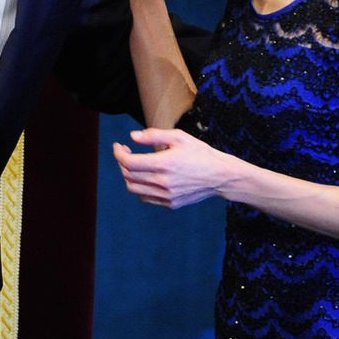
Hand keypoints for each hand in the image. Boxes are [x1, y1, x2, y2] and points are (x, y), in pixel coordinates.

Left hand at [112, 128, 235, 209]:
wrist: (220, 176)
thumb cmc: (200, 153)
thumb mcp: (179, 137)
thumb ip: (154, 135)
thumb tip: (132, 136)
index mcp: (164, 163)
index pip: (128, 162)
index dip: (118, 153)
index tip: (118, 146)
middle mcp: (162, 182)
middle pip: (128, 175)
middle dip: (122, 162)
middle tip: (127, 152)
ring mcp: (166, 195)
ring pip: (134, 189)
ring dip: (129, 176)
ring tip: (135, 165)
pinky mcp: (170, 204)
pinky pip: (146, 197)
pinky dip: (140, 187)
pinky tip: (147, 177)